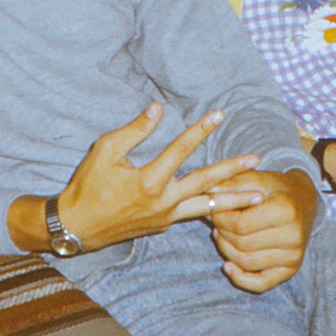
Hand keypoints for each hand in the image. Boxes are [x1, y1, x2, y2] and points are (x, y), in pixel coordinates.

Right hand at [54, 102, 265, 252]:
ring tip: (258, 196)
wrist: (76, 227)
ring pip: (207, 208)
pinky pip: (192, 214)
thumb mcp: (105, 150)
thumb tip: (158, 108)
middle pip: (206, 183)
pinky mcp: (163, 225)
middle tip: (257, 162)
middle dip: (233, 171)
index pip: (182, 149)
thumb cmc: (87, 185)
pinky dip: (211, 209)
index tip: (219, 115)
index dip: (201, 129)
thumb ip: (135, 130)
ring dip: (234, 200)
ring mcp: (165, 217)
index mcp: (149, 181)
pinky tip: (227, 204)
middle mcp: (162, 202)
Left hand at [205, 168, 317, 292]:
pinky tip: (228, 265)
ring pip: (246, 262)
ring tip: (221, 235)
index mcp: (285, 210)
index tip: (212, 210)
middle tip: (215, 223)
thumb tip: (207, 192)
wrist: (304, 201)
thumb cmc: (276, 188)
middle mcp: (293, 236)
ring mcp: (294, 255)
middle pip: (242, 244)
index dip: (220, 218)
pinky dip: (240, 278)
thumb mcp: (257, 178)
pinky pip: (260, 283)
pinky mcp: (291, 269)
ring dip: (226, 251)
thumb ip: (232, 183)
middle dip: (222, 233)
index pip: (241, 223)